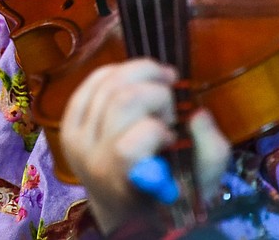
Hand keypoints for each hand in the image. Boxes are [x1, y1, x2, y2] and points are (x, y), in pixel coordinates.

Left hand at [60, 59, 231, 234]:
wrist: (122, 207)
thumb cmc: (166, 194)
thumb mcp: (201, 183)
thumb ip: (210, 151)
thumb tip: (197, 114)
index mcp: (123, 183)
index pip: (128, 146)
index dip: (157, 130)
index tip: (172, 136)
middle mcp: (92, 159)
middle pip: (121, 101)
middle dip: (156, 92)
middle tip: (170, 106)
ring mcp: (75, 139)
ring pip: (107, 83)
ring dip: (142, 75)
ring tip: (161, 87)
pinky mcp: (68, 122)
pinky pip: (92, 81)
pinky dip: (119, 71)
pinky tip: (137, 79)